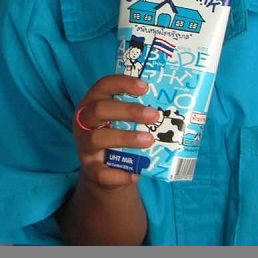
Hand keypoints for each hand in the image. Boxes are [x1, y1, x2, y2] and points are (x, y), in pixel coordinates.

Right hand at [73, 75, 157, 190]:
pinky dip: (119, 173)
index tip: (145, 87)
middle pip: (99, 109)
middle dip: (128, 110)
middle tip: (154, 115)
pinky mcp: (88, 168)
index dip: (122, 83)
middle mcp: (84, 122)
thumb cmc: (117, 135)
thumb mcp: (121, 120)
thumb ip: (137, 111)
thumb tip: (173, 105)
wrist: (102, 170)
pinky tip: (136, 173)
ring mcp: (84, 145)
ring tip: (149, 140)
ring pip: (98, 138)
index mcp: (92, 103)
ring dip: (125, 138)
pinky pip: (100, 172)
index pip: (103, 86)